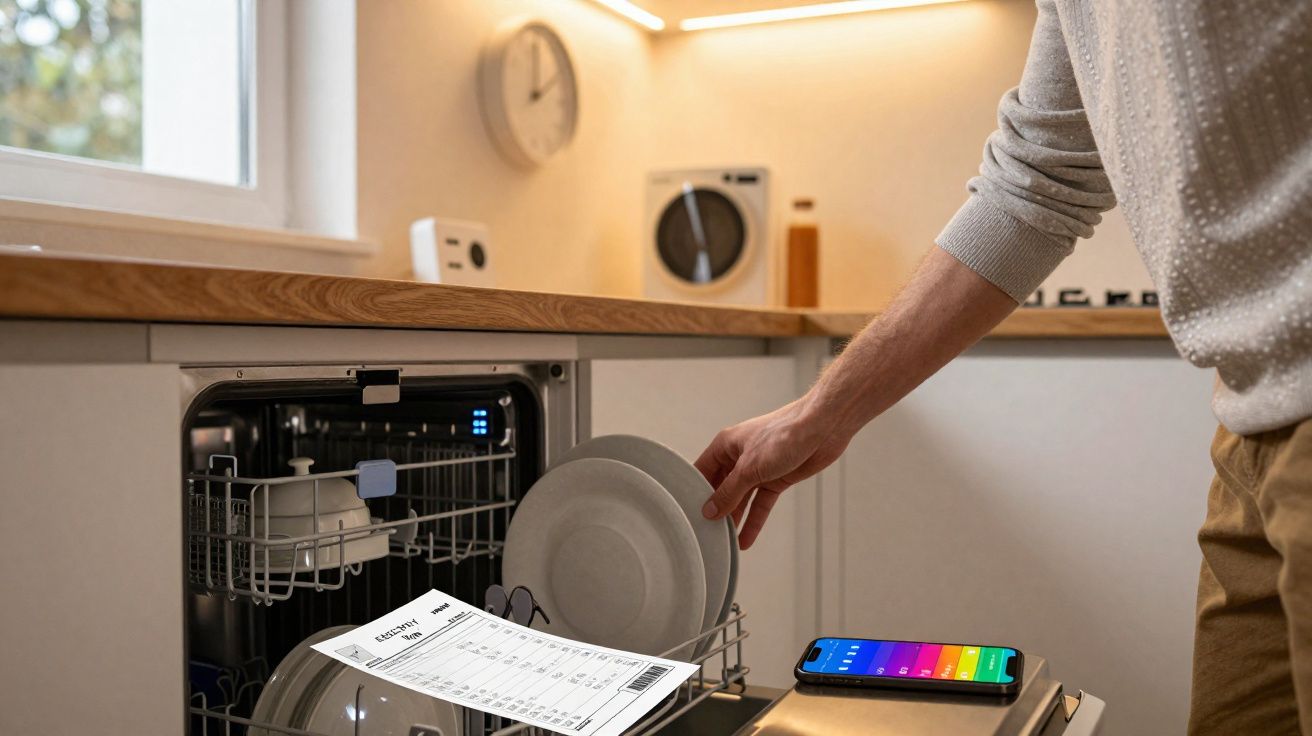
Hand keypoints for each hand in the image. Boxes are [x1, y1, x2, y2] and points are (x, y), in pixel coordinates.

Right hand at [695, 397, 851, 549]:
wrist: (822, 429)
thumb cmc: (783, 435)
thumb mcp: (749, 468)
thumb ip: (729, 492)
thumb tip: (710, 511)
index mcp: (726, 445)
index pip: (702, 471)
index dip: (694, 492)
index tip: (689, 515)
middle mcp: (739, 457)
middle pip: (722, 487)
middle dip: (716, 509)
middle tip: (706, 534)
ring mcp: (759, 468)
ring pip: (742, 498)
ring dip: (735, 518)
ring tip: (723, 542)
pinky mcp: (777, 478)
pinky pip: (761, 503)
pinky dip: (754, 520)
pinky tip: (746, 539)